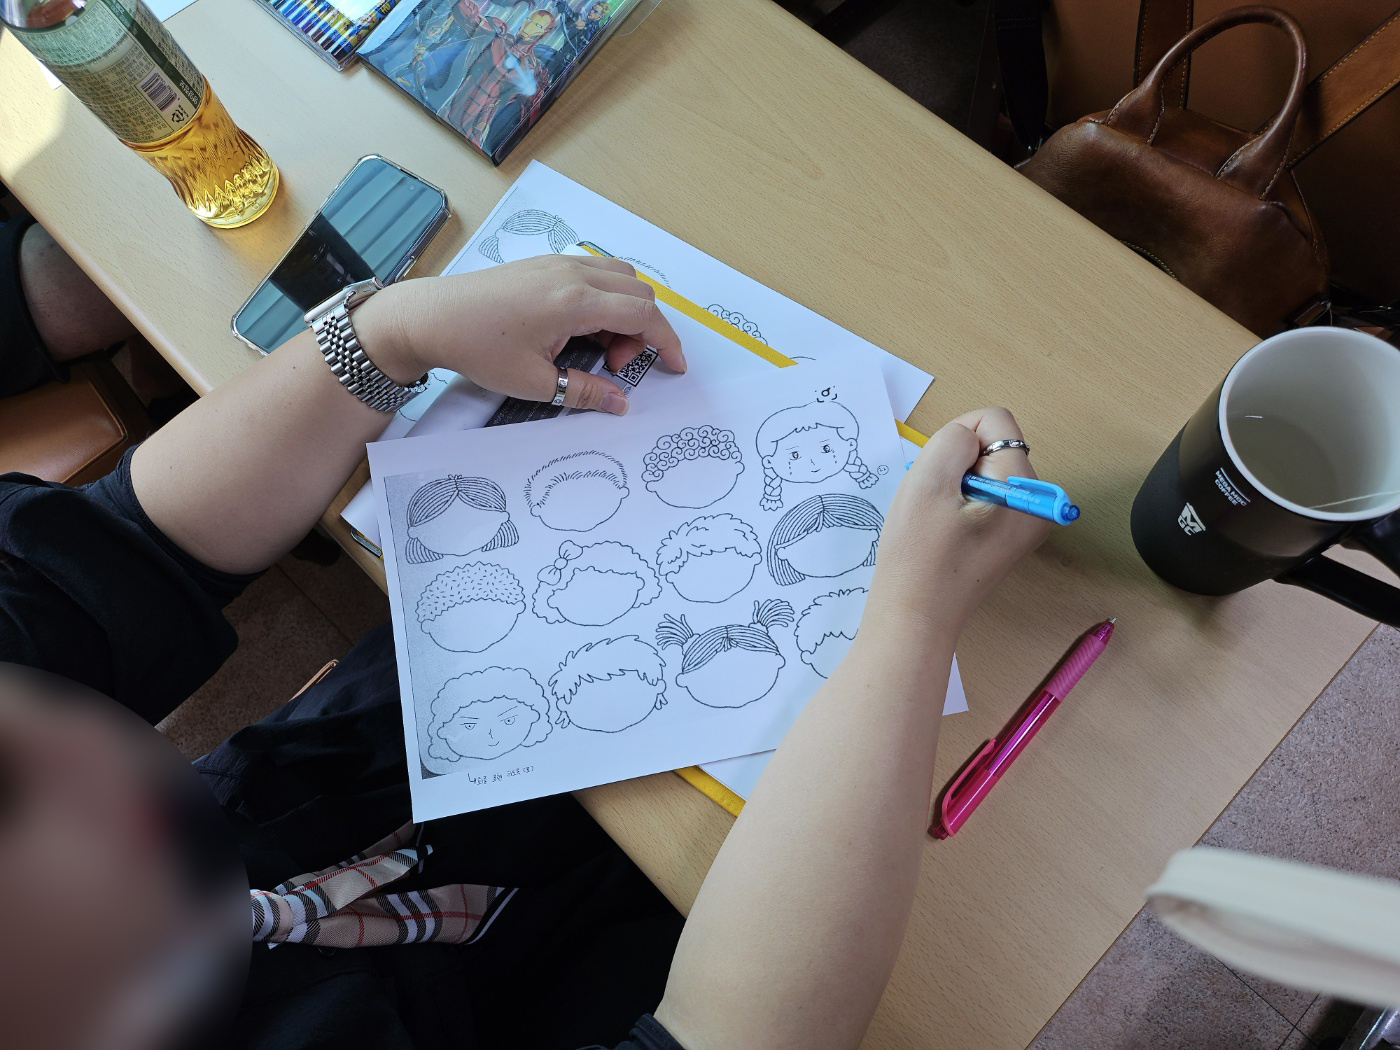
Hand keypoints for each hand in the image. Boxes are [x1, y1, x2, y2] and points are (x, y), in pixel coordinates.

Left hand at [355, 255, 684, 413]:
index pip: (643, 315)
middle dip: (644, 331)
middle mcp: (572, 274)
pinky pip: (596, 272)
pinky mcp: (545, 264)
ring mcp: (559, 264)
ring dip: (626, 310)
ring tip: (600, 347)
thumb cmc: (476, 347)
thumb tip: (619, 403)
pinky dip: (606, 298)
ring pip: (620, 277)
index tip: (675, 365)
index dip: (667, 342)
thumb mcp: (535, 382)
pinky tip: (581, 327)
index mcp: (574, 302)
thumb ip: (585, 391)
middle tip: (618, 365)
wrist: (431, 317)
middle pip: (639, 292)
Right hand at [866, 407, 1049, 635]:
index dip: (957, 438)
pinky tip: (943, 532)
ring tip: (938, 521)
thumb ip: (952, 440)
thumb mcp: (928, 481)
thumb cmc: (919, 555)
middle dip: (956, 465)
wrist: (914, 618)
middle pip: (991, 447)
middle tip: (936, 505)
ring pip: (982, 472)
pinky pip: (982, 498)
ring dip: (953, 486)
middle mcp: (1037, 504)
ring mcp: (1024, 524)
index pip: (996, 422)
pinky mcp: (1007, 539)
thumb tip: (966, 439)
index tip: (938, 478)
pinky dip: (957, 505)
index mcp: (1027, 488)